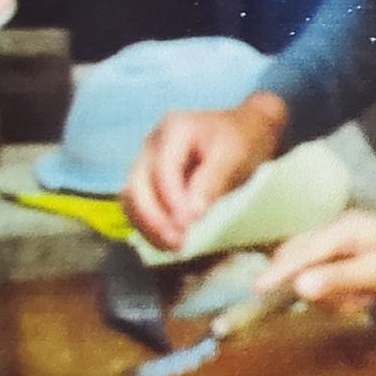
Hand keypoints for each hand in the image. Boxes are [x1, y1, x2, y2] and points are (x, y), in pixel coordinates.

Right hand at [122, 93, 286, 249]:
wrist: (243, 132)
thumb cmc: (241, 142)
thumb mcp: (234, 157)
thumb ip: (212, 182)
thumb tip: (191, 215)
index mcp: (174, 129)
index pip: (163, 169)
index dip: (171, 199)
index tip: (187, 225)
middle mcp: (152, 143)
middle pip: (137, 184)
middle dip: (153, 217)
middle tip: (177, 243)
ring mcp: (146, 160)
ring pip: (131, 197)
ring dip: (147, 225)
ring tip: (172, 247)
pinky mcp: (148, 179)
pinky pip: (137, 206)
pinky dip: (148, 225)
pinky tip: (166, 242)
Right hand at [255, 211, 375, 304]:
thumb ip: (338, 279)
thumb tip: (298, 285)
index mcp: (343, 230)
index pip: (300, 253)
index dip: (276, 273)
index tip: (253, 292)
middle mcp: (340, 233)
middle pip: (300, 256)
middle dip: (299, 281)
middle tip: (297, 303)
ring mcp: (347, 247)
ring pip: (316, 272)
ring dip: (331, 293)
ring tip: (361, 301)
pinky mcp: (355, 262)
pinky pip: (334, 281)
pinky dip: (343, 295)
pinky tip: (366, 300)